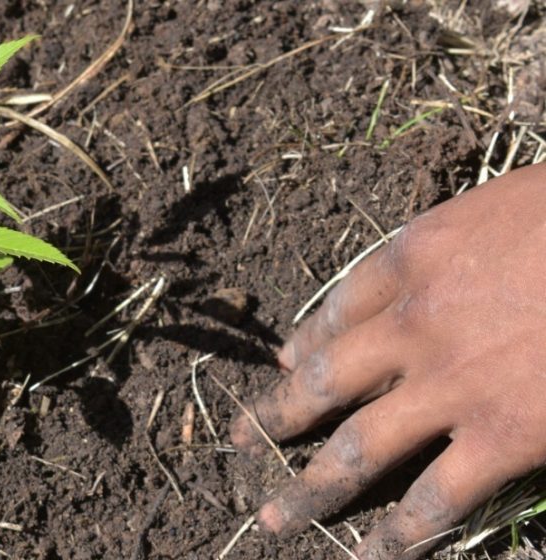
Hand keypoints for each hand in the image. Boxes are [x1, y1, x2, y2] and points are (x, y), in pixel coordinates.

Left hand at [230, 162, 545, 558]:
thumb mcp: (506, 203)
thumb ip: (454, 240)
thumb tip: (421, 270)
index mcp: (416, 256)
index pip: (339, 308)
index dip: (307, 341)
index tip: (287, 362)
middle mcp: (414, 324)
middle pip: (323, 379)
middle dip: (279, 415)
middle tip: (242, 440)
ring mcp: (450, 384)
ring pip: (358, 448)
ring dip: (311, 489)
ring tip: (275, 517)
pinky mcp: (501, 436)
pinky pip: (436, 497)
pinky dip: (401, 534)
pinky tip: (371, 555)